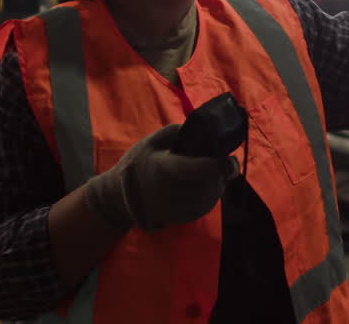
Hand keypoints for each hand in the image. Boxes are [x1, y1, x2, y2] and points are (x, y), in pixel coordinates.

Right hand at [82, 124, 238, 231]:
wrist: (119, 198)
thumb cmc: (137, 165)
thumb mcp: (151, 141)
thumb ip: (177, 132)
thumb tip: (201, 130)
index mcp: (165, 169)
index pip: (200, 169)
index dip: (220, 164)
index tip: (229, 158)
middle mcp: (172, 193)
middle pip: (211, 183)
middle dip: (221, 171)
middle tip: (221, 162)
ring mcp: (177, 209)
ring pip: (212, 197)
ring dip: (217, 183)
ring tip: (211, 173)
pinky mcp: (181, 219)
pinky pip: (206, 207)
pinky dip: (210, 195)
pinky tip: (204, 185)